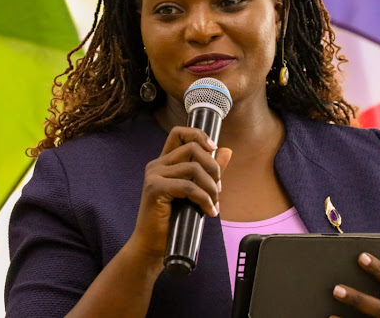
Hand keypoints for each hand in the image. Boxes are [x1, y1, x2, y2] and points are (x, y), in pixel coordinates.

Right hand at [130, 126, 232, 267]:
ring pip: (193, 168)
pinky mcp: (154, 189)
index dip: (199, 135)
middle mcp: (157, 165)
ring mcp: (154, 175)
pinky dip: (204, 199)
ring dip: (211, 186)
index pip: (179, 133)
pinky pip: (188, 187)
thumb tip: (226, 151)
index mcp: (164, 162)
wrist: (152, 246)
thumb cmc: (174, 221)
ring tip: (214, 202)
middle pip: (192, 148)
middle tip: (218, 188)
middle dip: (213, 167)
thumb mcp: (196, 191)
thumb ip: (208, 170)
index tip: (214, 148)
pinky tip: (209, 211)